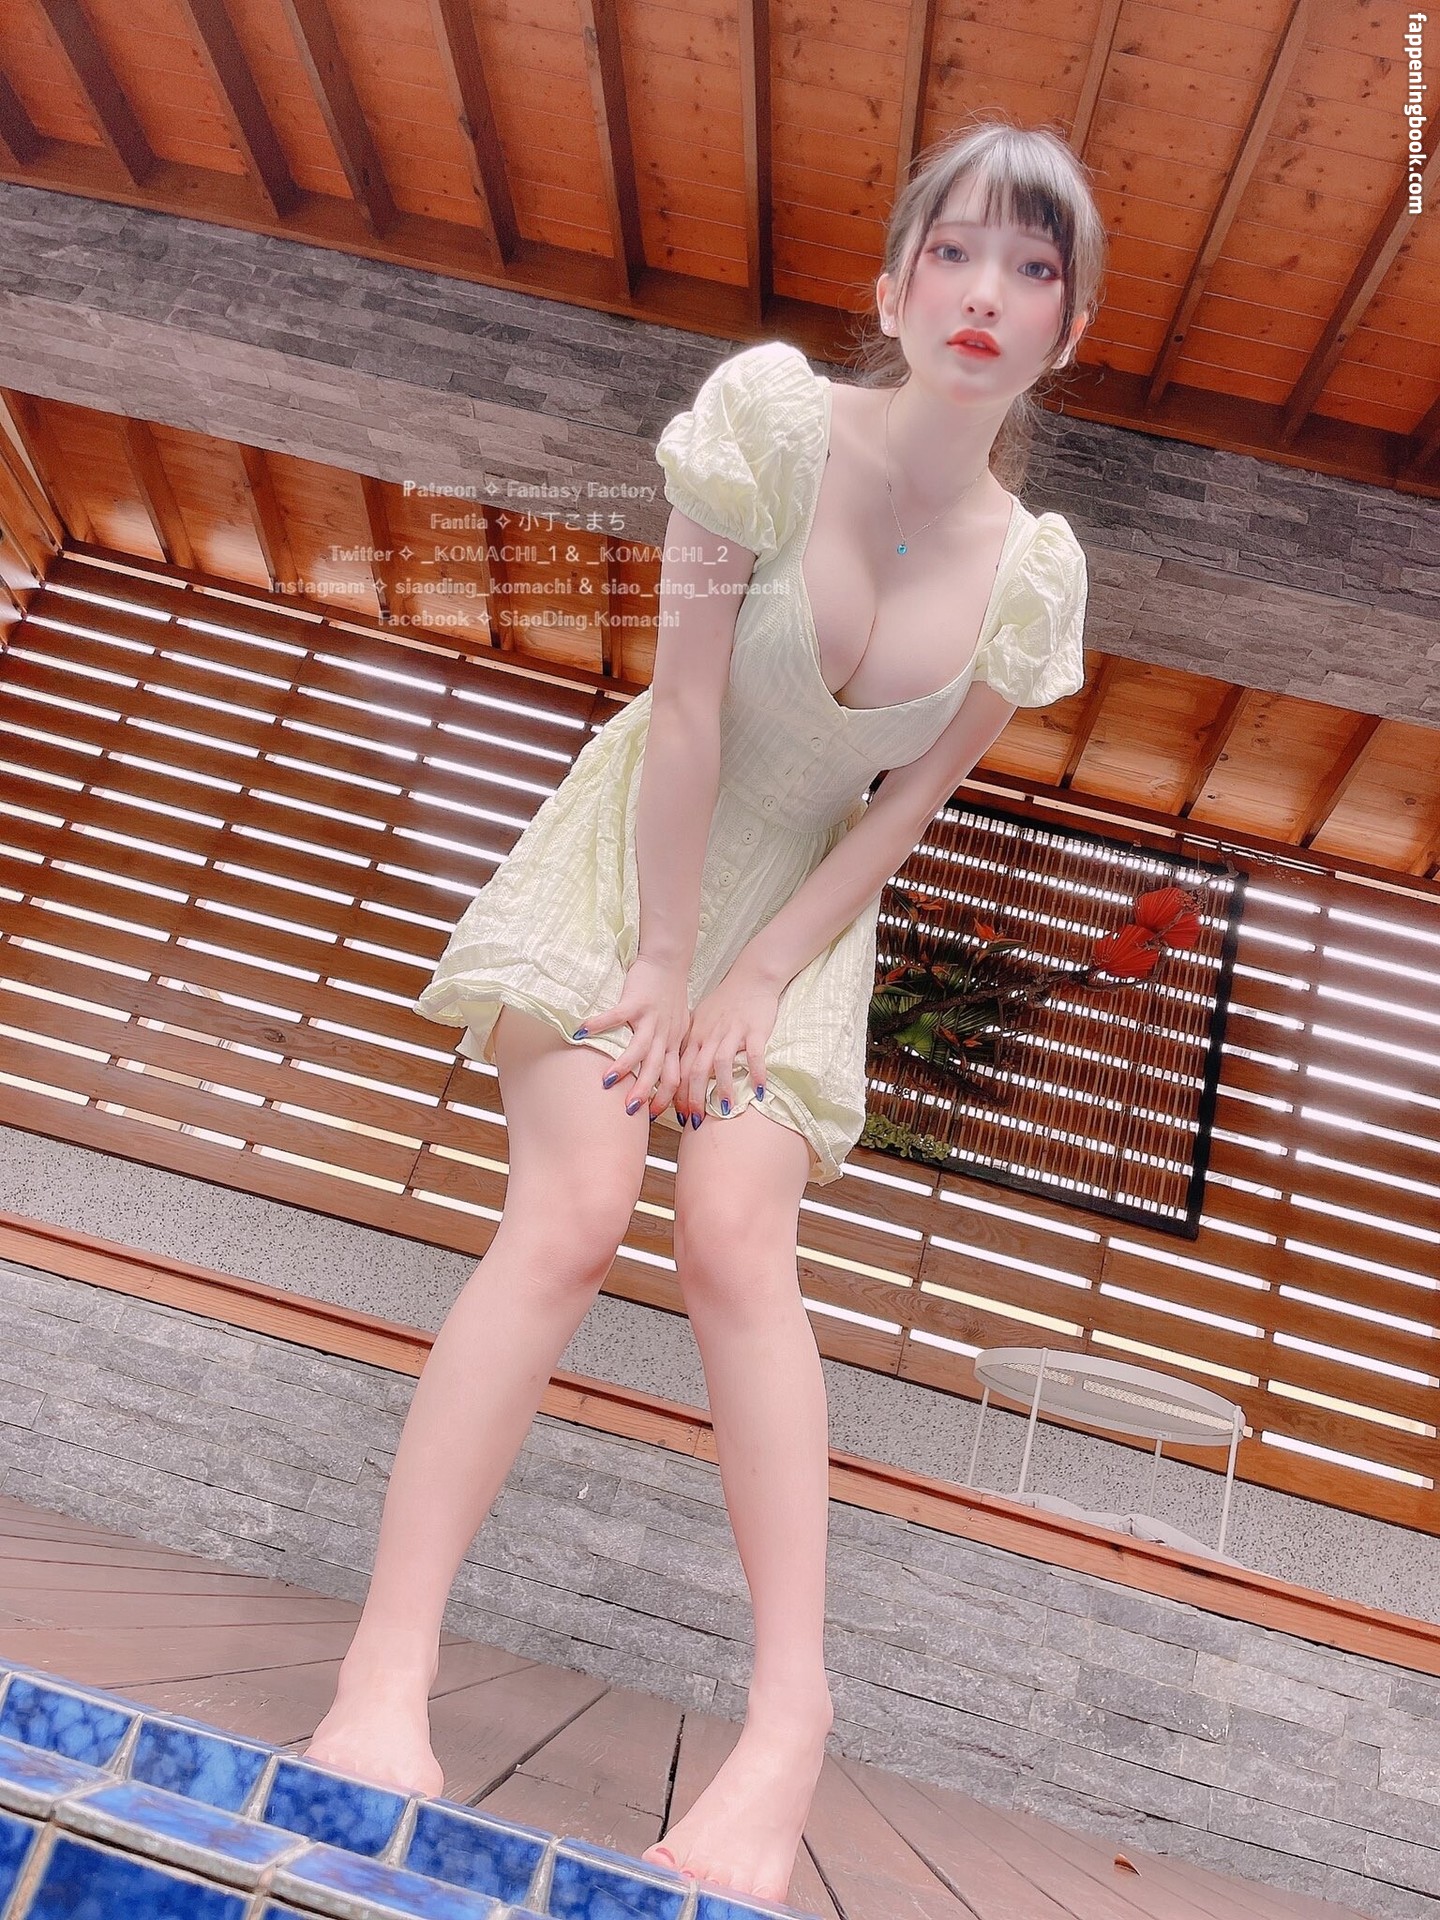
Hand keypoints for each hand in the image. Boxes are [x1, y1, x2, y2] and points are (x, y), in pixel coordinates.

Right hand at [574, 955, 690, 1119]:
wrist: (668, 962)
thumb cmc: (670, 995)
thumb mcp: (678, 1026)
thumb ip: (670, 1048)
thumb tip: (663, 1073)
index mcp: (673, 1043)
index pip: (674, 1078)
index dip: (666, 1099)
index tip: (652, 1116)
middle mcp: (664, 1035)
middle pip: (657, 1070)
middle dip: (644, 1093)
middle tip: (630, 1112)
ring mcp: (650, 1019)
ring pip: (640, 1049)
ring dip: (624, 1068)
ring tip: (607, 1082)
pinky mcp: (636, 1002)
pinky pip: (615, 1017)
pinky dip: (598, 1025)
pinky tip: (580, 1034)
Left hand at [678, 958, 777, 1122]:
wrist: (751, 977)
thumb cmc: (726, 1002)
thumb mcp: (701, 1022)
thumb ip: (691, 1046)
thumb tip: (679, 1073)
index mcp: (695, 1036)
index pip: (681, 1069)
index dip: (677, 1094)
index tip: (676, 1115)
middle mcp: (710, 1036)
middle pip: (696, 1071)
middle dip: (693, 1099)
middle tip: (695, 1122)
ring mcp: (732, 1033)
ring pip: (721, 1064)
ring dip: (722, 1088)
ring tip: (724, 1110)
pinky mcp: (754, 1030)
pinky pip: (754, 1054)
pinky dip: (756, 1073)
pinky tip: (760, 1091)